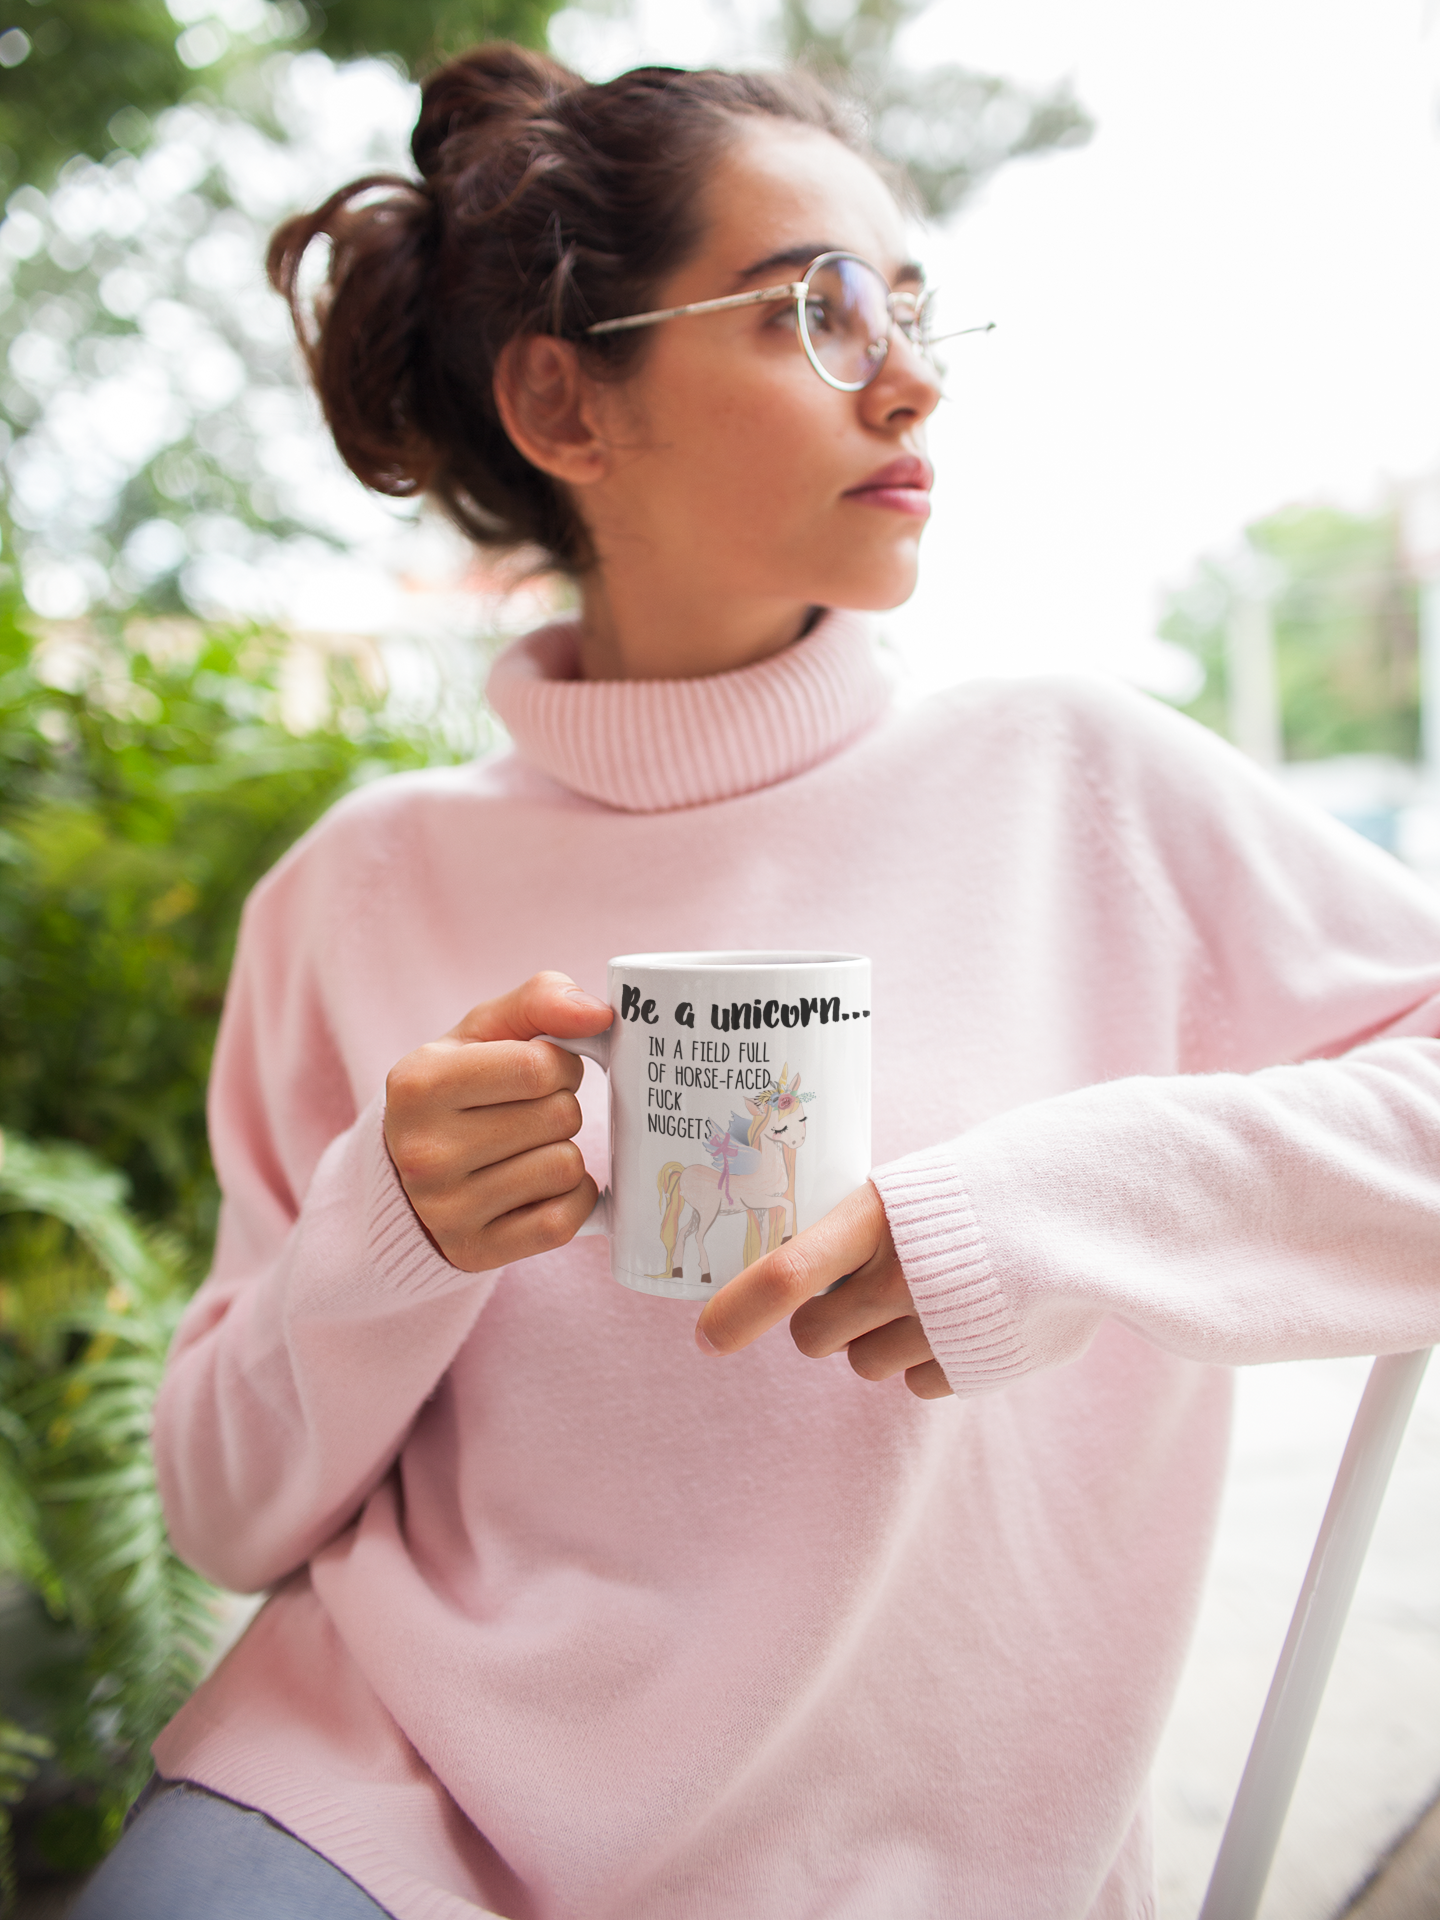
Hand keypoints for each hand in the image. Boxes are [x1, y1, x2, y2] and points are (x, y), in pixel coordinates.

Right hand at [383, 971, 612, 1271]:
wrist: (407, 1173)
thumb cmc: (460, 1089)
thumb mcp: (482, 1032)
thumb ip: (540, 1000)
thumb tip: (600, 1014)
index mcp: (417, 1084)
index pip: (539, 1066)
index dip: (560, 1063)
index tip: (540, 1070)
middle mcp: (423, 1152)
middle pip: (559, 1116)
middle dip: (560, 1106)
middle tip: (528, 1112)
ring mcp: (446, 1210)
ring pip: (566, 1167)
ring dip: (563, 1152)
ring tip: (526, 1148)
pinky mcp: (475, 1252)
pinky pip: (564, 1221)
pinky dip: (570, 1200)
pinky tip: (539, 1187)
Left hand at [693, 1182, 951, 1398]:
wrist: (1079, 1206)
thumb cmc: (976, 1191)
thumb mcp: (905, 1192)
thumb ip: (849, 1235)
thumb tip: (784, 1278)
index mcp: (875, 1219)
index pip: (787, 1272)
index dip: (739, 1310)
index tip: (707, 1339)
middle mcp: (900, 1278)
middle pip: (814, 1337)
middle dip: (825, 1321)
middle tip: (861, 1289)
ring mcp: (936, 1327)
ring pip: (863, 1364)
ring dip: (878, 1338)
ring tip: (930, 1293)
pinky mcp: (972, 1365)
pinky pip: (913, 1382)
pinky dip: (927, 1358)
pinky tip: (961, 1317)